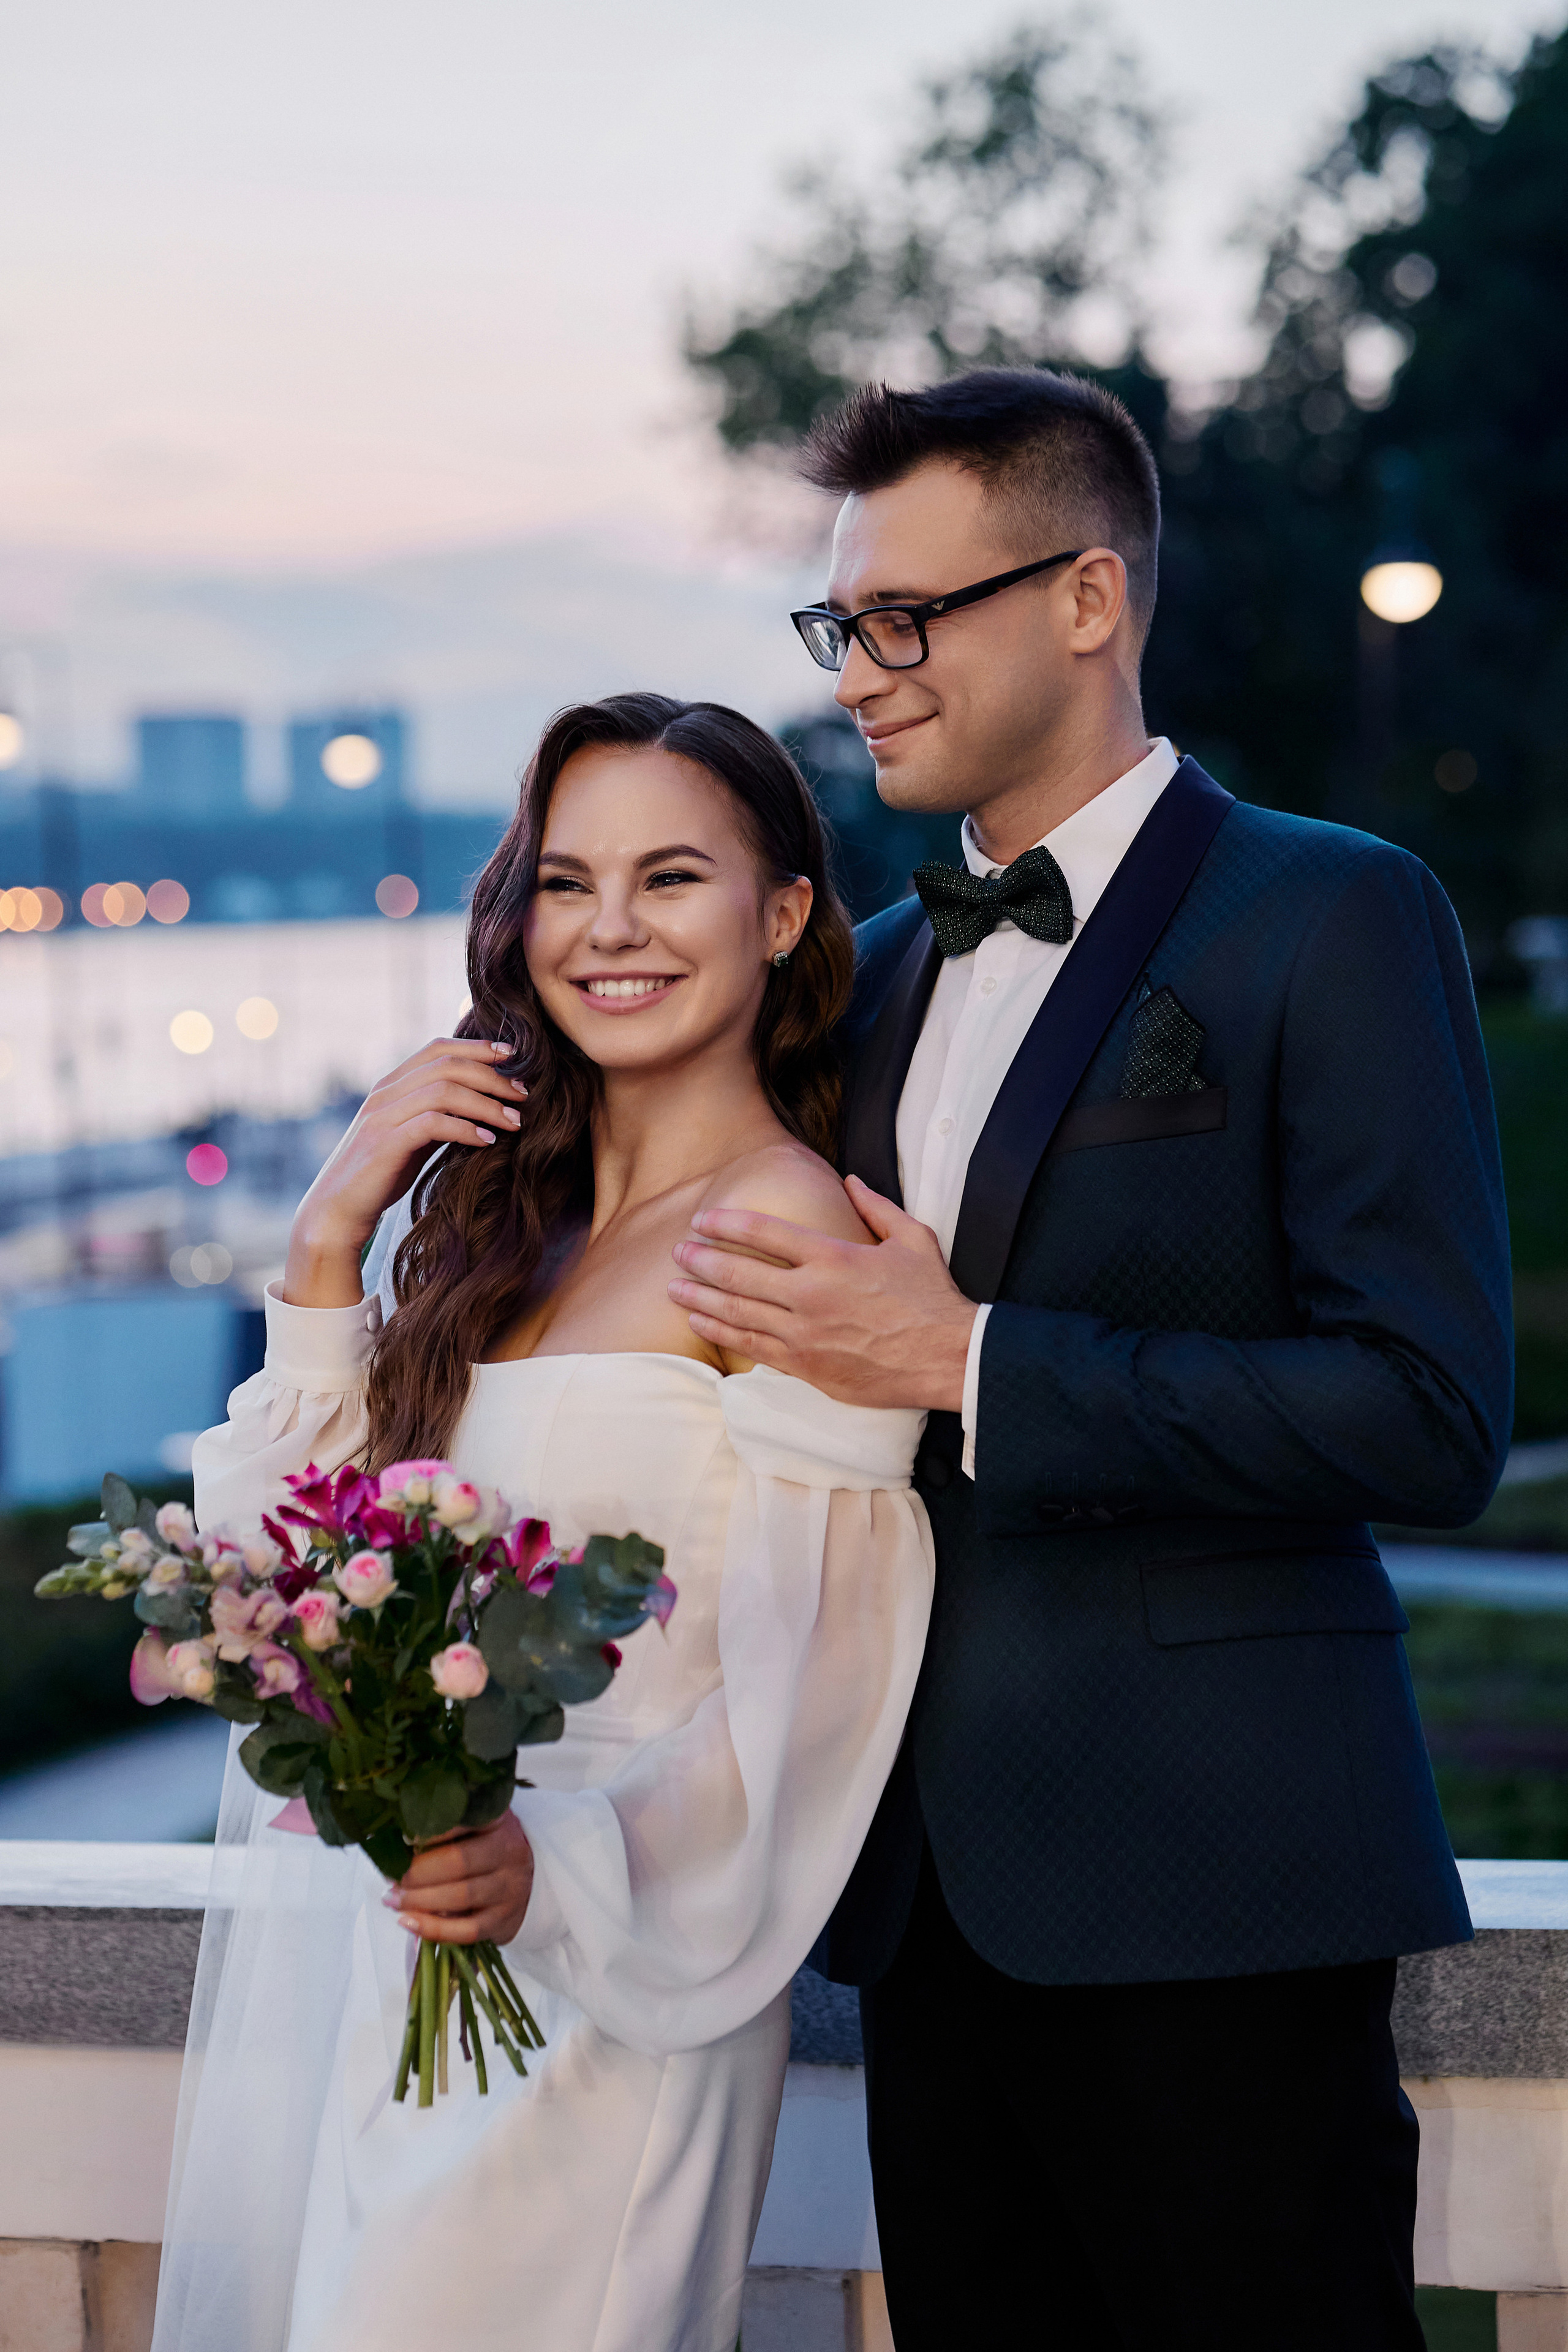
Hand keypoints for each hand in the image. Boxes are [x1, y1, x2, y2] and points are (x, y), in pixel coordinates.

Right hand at [284, 1037, 527, 1306]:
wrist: (338, 1211)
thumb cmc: (379, 1175)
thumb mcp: (413, 1138)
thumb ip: (438, 1116)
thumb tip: (483, 1107)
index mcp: (391, 1085)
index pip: (437, 1048)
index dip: (477, 1047)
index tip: (513, 1056)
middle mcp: (385, 1093)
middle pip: (446, 1065)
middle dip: (492, 1076)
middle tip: (524, 1094)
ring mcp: (383, 1116)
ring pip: (443, 1090)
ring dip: (486, 1103)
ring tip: (515, 1121)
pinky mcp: (385, 1143)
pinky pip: (433, 1123)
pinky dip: (466, 1129)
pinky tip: (488, 1141)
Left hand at [385, 1812, 534, 1945]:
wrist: (530, 1883)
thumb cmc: (488, 1851)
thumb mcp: (478, 1828)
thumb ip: (448, 1828)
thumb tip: (398, 1842)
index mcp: (499, 1822)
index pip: (463, 1821)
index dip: (430, 1832)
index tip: (402, 1839)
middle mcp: (508, 1852)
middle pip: (458, 1861)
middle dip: (418, 1872)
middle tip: (393, 1877)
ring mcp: (509, 1889)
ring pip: (461, 1896)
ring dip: (419, 1900)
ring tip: (392, 1899)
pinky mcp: (503, 1921)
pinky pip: (466, 1930)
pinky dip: (433, 1929)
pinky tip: (407, 1922)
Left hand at [668, 1175, 977, 1411]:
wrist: (948, 1359)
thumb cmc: (932, 1297)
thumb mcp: (913, 1239)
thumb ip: (876, 1207)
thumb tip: (851, 1181)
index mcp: (834, 1258)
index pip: (766, 1234)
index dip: (728, 1223)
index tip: (703, 1219)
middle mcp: (812, 1295)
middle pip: (740, 1274)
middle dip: (702, 1260)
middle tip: (677, 1251)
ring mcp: (806, 1334)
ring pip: (738, 1314)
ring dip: (701, 1297)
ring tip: (674, 1286)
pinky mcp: (807, 1367)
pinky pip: (753, 1347)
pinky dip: (722, 1332)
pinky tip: (701, 1321)